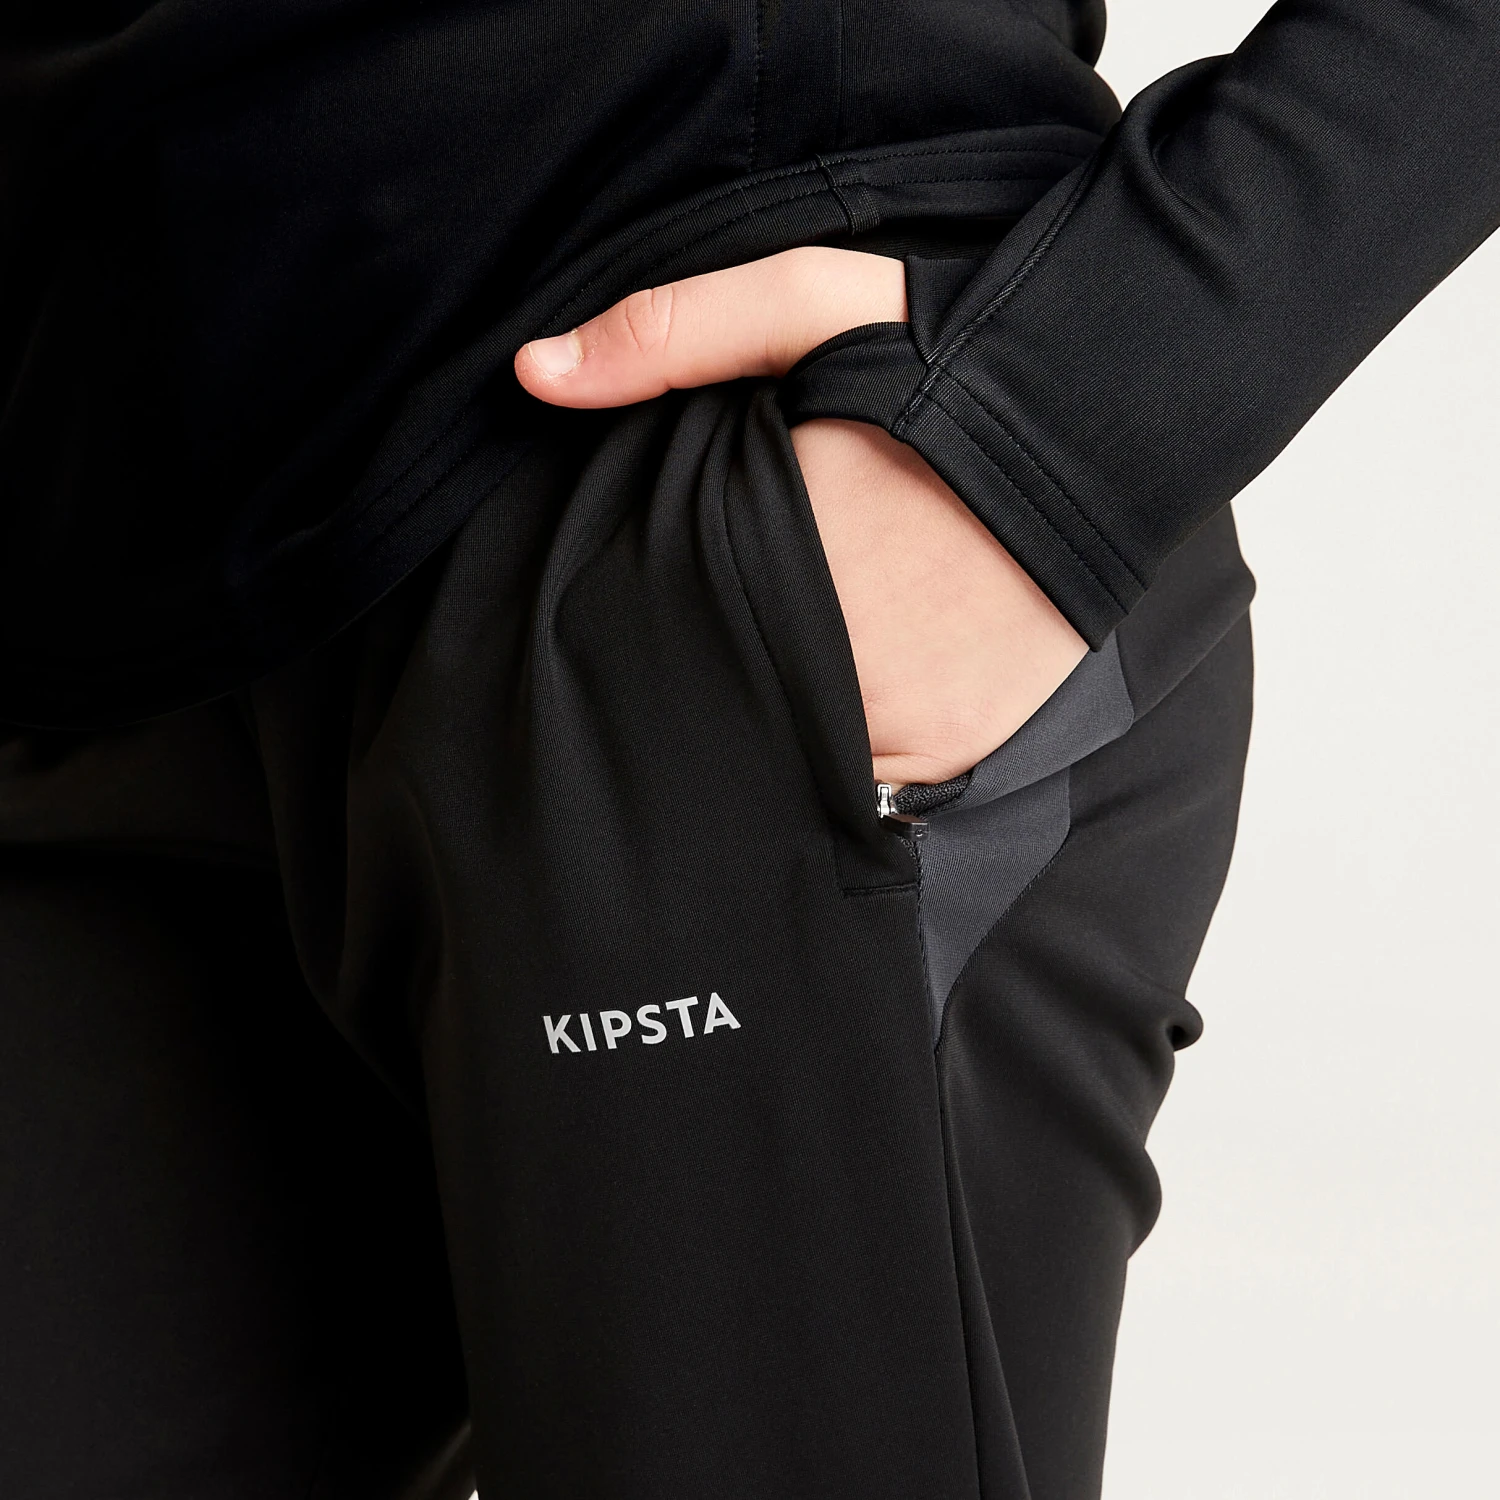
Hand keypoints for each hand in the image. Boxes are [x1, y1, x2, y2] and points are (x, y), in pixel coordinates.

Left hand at [515, 247, 1086, 787]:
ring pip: (795, 751)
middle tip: (717, 645)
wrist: (1113, 410)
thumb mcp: (808, 302)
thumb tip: (533, 373)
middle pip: (730, 697)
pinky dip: (851, 754)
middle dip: (710, 679)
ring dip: (779, 725)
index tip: (651, 615)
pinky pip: (875, 779)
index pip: (668, 624)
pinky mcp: (962, 744)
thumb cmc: (954, 351)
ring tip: (782, 671)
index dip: (645, 626)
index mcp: (779, 553)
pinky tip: (849, 701)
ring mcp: (906, 714)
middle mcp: (836, 653)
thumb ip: (670, 333)